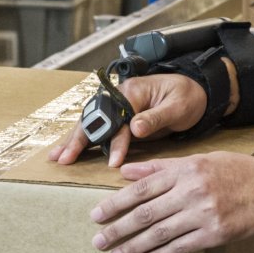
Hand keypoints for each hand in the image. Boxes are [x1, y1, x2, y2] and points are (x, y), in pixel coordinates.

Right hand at [48, 71, 207, 167]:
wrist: (196, 90)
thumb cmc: (188, 96)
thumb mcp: (177, 107)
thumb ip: (156, 117)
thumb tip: (135, 128)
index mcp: (133, 91)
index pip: (118, 119)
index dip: (115, 142)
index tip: (114, 161)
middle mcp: (120, 95)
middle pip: (94, 118)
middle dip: (78, 139)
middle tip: (64, 158)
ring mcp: (118, 104)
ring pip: (91, 122)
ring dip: (74, 140)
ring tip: (57, 156)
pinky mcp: (120, 115)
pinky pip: (98, 127)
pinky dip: (84, 139)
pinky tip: (70, 149)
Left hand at [89, 150, 253, 252]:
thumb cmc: (236, 170)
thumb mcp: (198, 159)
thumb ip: (161, 167)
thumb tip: (126, 171)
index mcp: (185, 170)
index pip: (142, 188)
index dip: (116, 203)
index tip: (97, 214)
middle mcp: (192, 191)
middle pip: (146, 213)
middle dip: (118, 229)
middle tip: (98, 241)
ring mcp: (204, 214)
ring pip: (160, 233)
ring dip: (133, 246)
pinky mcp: (216, 233)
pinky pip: (181, 247)